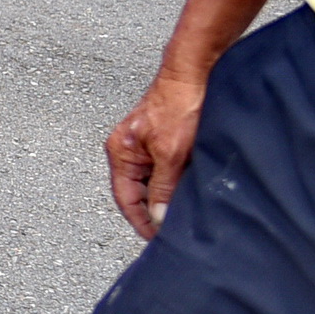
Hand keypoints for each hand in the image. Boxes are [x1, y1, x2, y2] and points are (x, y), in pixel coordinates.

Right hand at [108, 62, 208, 241]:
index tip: (158, 241)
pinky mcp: (162, 140)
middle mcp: (128, 151)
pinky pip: (166, 171)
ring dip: (168, 198)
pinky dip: (177, 183)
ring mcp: (145, 145)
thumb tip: (159, 219)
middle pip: (138, 193)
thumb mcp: (171, 153)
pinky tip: (191, 189)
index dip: (141, 223)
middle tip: (175, 231)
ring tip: (185, 212)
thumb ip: (163, 188)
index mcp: (120, 153)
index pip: (125, 200)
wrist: (194, 72)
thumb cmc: (179, 105)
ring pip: (154, 183)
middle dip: (154, 212)